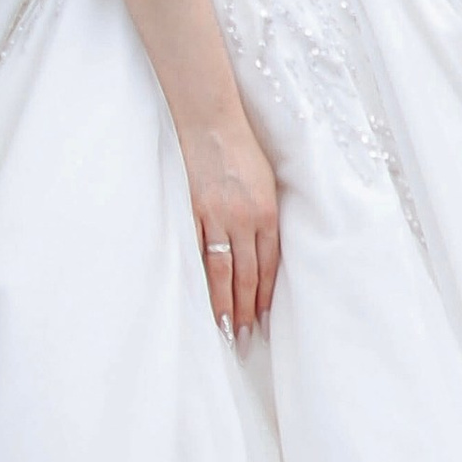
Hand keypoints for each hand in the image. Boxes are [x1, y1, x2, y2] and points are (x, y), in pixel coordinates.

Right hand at [183, 113, 279, 342]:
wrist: (212, 122)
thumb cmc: (243, 149)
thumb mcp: (267, 182)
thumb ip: (266, 218)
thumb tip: (265, 251)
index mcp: (266, 214)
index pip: (269, 267)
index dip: (265, 297)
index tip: (263, 320)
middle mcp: (244, 220)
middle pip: (247, 276)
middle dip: (246, 311)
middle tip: (242, 339)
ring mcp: (216, 218)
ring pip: (221, 272)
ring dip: (223, 304)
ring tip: (223, 329)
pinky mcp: (192, 212)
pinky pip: (197, 253)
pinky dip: (199, 277)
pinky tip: (200, 296)